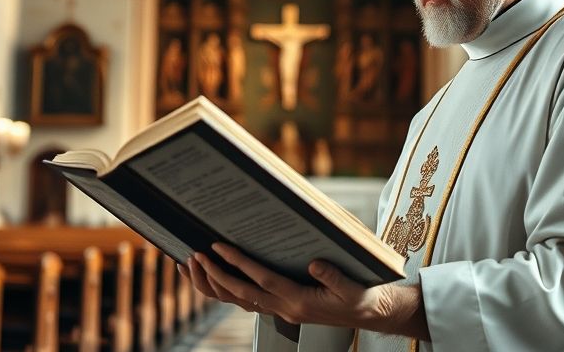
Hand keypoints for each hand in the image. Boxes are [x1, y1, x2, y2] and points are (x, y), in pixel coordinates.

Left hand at [177, 243, 428, 339]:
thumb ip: (333, 275)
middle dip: (216, 274)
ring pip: (239, 301)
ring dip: (216, 284)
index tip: (218, 248)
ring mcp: (281, 311)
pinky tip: (217, 277)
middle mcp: (284, 309)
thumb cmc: (360, 298)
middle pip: (241, 293)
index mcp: (299, 301)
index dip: (238, 263)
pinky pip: (247, 302)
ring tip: (197, 265)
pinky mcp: (282, 308)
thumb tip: (314, 264)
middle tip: (196, 254)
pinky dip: (228, 291)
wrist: (368, 315)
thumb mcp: (351, 287)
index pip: (261, 280)